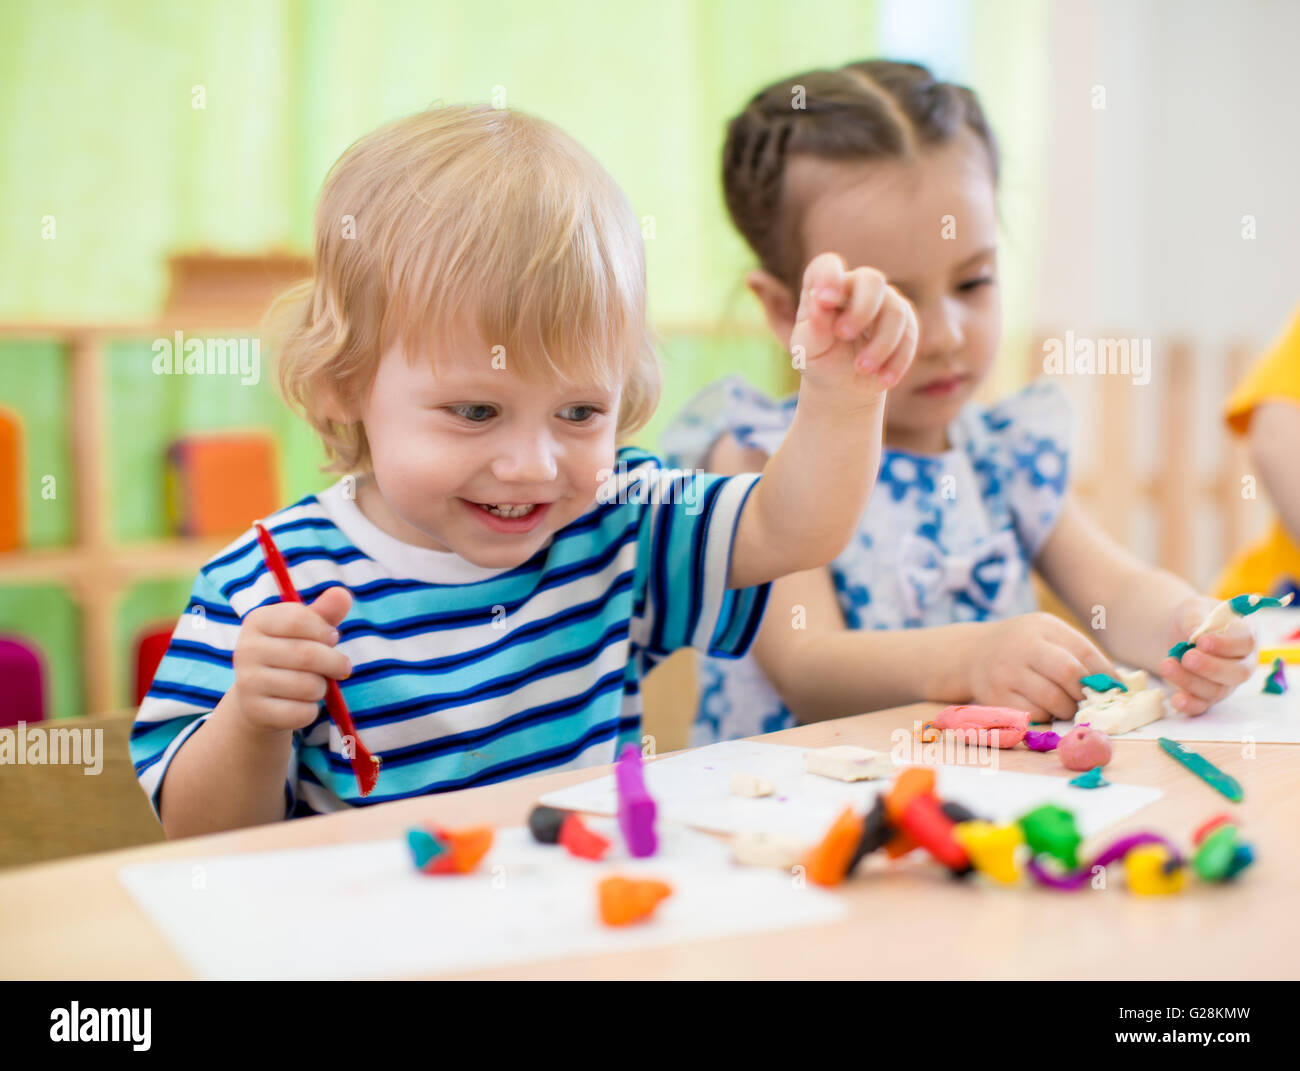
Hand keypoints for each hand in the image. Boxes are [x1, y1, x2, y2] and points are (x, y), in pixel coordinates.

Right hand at [228, 586, 353, 732]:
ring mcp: (247, 682)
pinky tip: (303, 704)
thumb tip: (343, 594)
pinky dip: (312, 710)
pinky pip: (302, 713)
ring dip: (323, 688)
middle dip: (335, 662)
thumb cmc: (290, 654)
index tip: (332, 637)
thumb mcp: (306, 630)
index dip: (324, 630)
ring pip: (308, 686)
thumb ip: (325, 613)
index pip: (298, 619)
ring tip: (316, 685)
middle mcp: (245, 649)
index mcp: (257, 620)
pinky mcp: (255, 711)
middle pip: (307, 654)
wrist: (258, 698)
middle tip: (342, 667)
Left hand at [789, 252, 917, 405]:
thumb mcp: (808, 350)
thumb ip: (813, 329)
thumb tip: (819, 304)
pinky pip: (910, 334)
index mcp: (825, 287)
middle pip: (872, 280)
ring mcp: (884, 302)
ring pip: (895, 310)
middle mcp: (856, 287)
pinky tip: (884, 379)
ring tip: (862, 368)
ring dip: (880, 344)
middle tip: (844, 335)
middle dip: (862, 309)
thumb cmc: (820, 360)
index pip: (827, 265)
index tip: (824, 300)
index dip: (829, 276)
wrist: (842, 384)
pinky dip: (897, 359)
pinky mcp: (904, 323)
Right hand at [966, 613, 1116, 722]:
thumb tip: (1117, 684)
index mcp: (1041, 627)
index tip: (1115, 689)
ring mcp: (1005, 672)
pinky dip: (1046, 716)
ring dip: (1067, 708)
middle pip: (1068, 674)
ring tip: (1065, 704)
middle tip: (1086, 699)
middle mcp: (1021, 647)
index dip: (1104, 674)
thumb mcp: (1047, 635)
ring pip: (1053, 700)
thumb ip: (1078, 653)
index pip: (1083, 651)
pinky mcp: (995, 696)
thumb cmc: (1023, 645)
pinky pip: (1034, 714)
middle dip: (1085, 693)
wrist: (973, 653)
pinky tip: (1042, 706)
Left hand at [1159, 597, 1255, 714]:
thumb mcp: (1192, 609)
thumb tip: (1195, 635)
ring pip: (1216, 690)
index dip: (1226, 644)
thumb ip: (1195, 619)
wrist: (1176, 635)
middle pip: (1237, 673)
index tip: (1202, 641)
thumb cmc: (1192, 619)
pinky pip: (1202, 706)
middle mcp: (1241, 663)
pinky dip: (1189, 705)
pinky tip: (1175, 699)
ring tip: (1166, 665)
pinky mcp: (1206, 697)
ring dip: (1190, 681)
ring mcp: (1225, 683)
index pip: (1245, 643)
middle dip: (1211, 667)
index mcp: (1244, 636)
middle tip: (1187, 657)